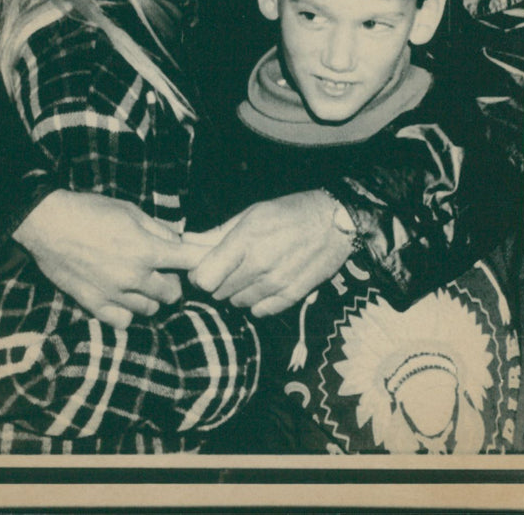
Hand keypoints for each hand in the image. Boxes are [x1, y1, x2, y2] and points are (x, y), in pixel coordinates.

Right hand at [12, 190, 199, 328]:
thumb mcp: (129, 210)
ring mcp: (114, 294)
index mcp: (146, 249)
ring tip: (140, 282)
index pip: (189, 262)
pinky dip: (127, 312)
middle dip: (172, 281)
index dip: (201, 261)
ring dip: (150, 297)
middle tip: (162, 270)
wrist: (48, 224)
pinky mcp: (94, 304)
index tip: (203, 262)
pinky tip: (122, 298)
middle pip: (172, 293)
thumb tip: (178, 241)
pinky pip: (124, 321)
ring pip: (150, 309)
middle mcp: (134, 276)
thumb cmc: (90, 210)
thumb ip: (157, 229)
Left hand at [187, 191, 353, 316]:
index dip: (199, 275)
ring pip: (237, 303)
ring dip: (237, 291)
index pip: (205, 277)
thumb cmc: (291, 212)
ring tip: (249, 272)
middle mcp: (260, 264)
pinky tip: (264, 285)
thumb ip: (219, 232)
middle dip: (218, 281)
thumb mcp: (253, 213)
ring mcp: (277, 283)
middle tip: (229, 267)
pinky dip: (257, 302)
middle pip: (219, 292)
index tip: (203, 267)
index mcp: (246, 240)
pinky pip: (260, 311)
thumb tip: (187, 242)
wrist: (336, 222)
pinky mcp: (292, 296)